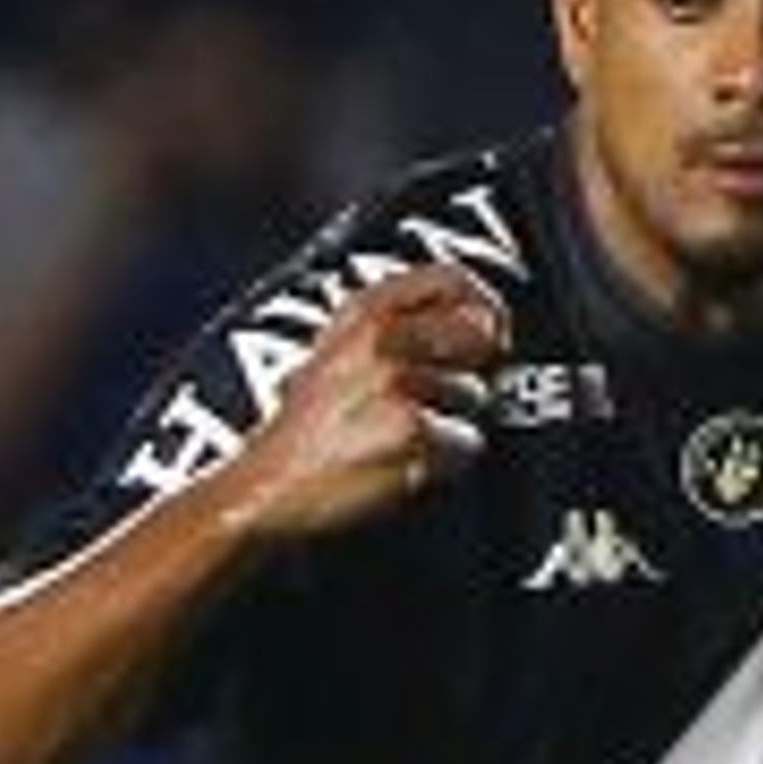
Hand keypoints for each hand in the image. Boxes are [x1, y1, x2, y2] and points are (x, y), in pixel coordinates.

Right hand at [231, 268, 507, 539]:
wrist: (271, 484)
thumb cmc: (311, 427)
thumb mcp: (342, 351)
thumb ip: (403, 324)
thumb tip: (481, 318)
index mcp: (364, 311)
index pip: (450, 279)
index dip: (484, 305)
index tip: (491, 331)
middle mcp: (382, 338)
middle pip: (480, 333)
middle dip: (476, 369)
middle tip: (443, 397)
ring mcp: (398, 382)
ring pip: (477, 395)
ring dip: (455, 423)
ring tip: (404, 435)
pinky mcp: (413, 430)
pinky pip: (467, 443)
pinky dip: (446, 462)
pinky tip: (405, 462)